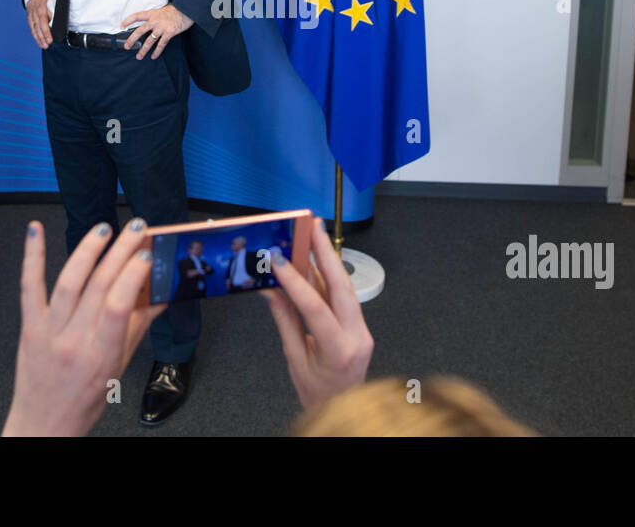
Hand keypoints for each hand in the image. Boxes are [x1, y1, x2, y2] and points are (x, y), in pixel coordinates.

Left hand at [2, 219, 165, 436]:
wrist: (42, 426)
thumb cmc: (83, 402)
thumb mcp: (118, 369)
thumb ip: (136, 329)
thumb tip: (158, 297)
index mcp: (101, 356)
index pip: (119, 307)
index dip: (134, 276)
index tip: (148, 255)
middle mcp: (74, 342)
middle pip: (99, 286)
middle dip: (121, 251)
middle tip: (136, 230)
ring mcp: (48, 333)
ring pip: (69, 281)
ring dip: (88, 248)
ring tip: (105, 228)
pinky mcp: (29, 326)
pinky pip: (29, 286)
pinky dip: (32, 255)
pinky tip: (35, 231)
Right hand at [26, 0, 52, 49]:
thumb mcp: (52, 2)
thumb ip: (54, 12)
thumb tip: (60, 22)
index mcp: (42, 8)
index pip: (44, 22)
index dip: (47, 31)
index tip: (51, 39)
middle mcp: (36, 13)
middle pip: (39, 27)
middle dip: (43, 37)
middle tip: (48, 44)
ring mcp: (32, 16)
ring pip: (34, 29)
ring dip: (39, 39)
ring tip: (44, 46)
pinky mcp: (29, 19)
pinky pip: (32, 29)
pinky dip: (35, 36)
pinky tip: (39, 42)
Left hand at [121, 3, 193, 59]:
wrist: (187, 10)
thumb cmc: (176, 9)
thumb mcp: (163, 8)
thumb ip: (156, 14)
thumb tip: (151, 19)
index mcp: (152, 13)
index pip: (137, 16)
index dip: (128, 21)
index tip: (121, 26)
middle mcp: (155, 21)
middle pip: (139, 31)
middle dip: (132, 40)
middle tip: (126, 46)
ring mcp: (162, 27)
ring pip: (149, 41)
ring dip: (143, 50)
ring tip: (139, 56)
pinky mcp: (169, 33)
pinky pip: (161, 45)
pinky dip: (157, 51)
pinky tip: (153, 56)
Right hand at [263, 216, 373, 409]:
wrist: (345, 407)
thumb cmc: (319, 393)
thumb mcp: (295, 360)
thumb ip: (285, 322)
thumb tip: (272, 290)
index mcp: (338, 350)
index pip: (315, 308)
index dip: (295, 282)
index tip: (278, 261)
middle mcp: (357, 337)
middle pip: (342, 286)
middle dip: (325, 253)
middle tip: (312, 227)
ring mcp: (362, 330)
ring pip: (344, 287)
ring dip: (328, 260)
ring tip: (314, 236)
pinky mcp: (360, 325)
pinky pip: (343, 296)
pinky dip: (328, 278)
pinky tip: (315, 262)